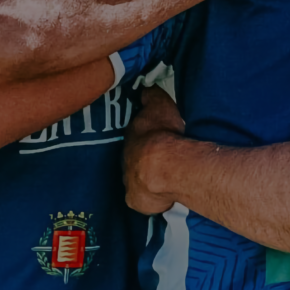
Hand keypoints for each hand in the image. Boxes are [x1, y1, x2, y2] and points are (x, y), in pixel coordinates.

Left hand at [123, 86, 184, 215]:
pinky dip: (152, 198)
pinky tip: (163, 195)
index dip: (145, 138)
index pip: (136, 138)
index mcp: (131, 138)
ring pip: (137, 180)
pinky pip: (144, 199)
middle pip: (134, 160)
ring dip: (147, 179)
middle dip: (144, 160)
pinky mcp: (136, 201)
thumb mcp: (159, 105)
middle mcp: (126, 161)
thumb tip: (144, 88)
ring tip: (164, 179)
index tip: (154, 137)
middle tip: (161, 159)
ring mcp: (129, 183)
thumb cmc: (162, 134)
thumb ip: (151, 97)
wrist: (164, 167)